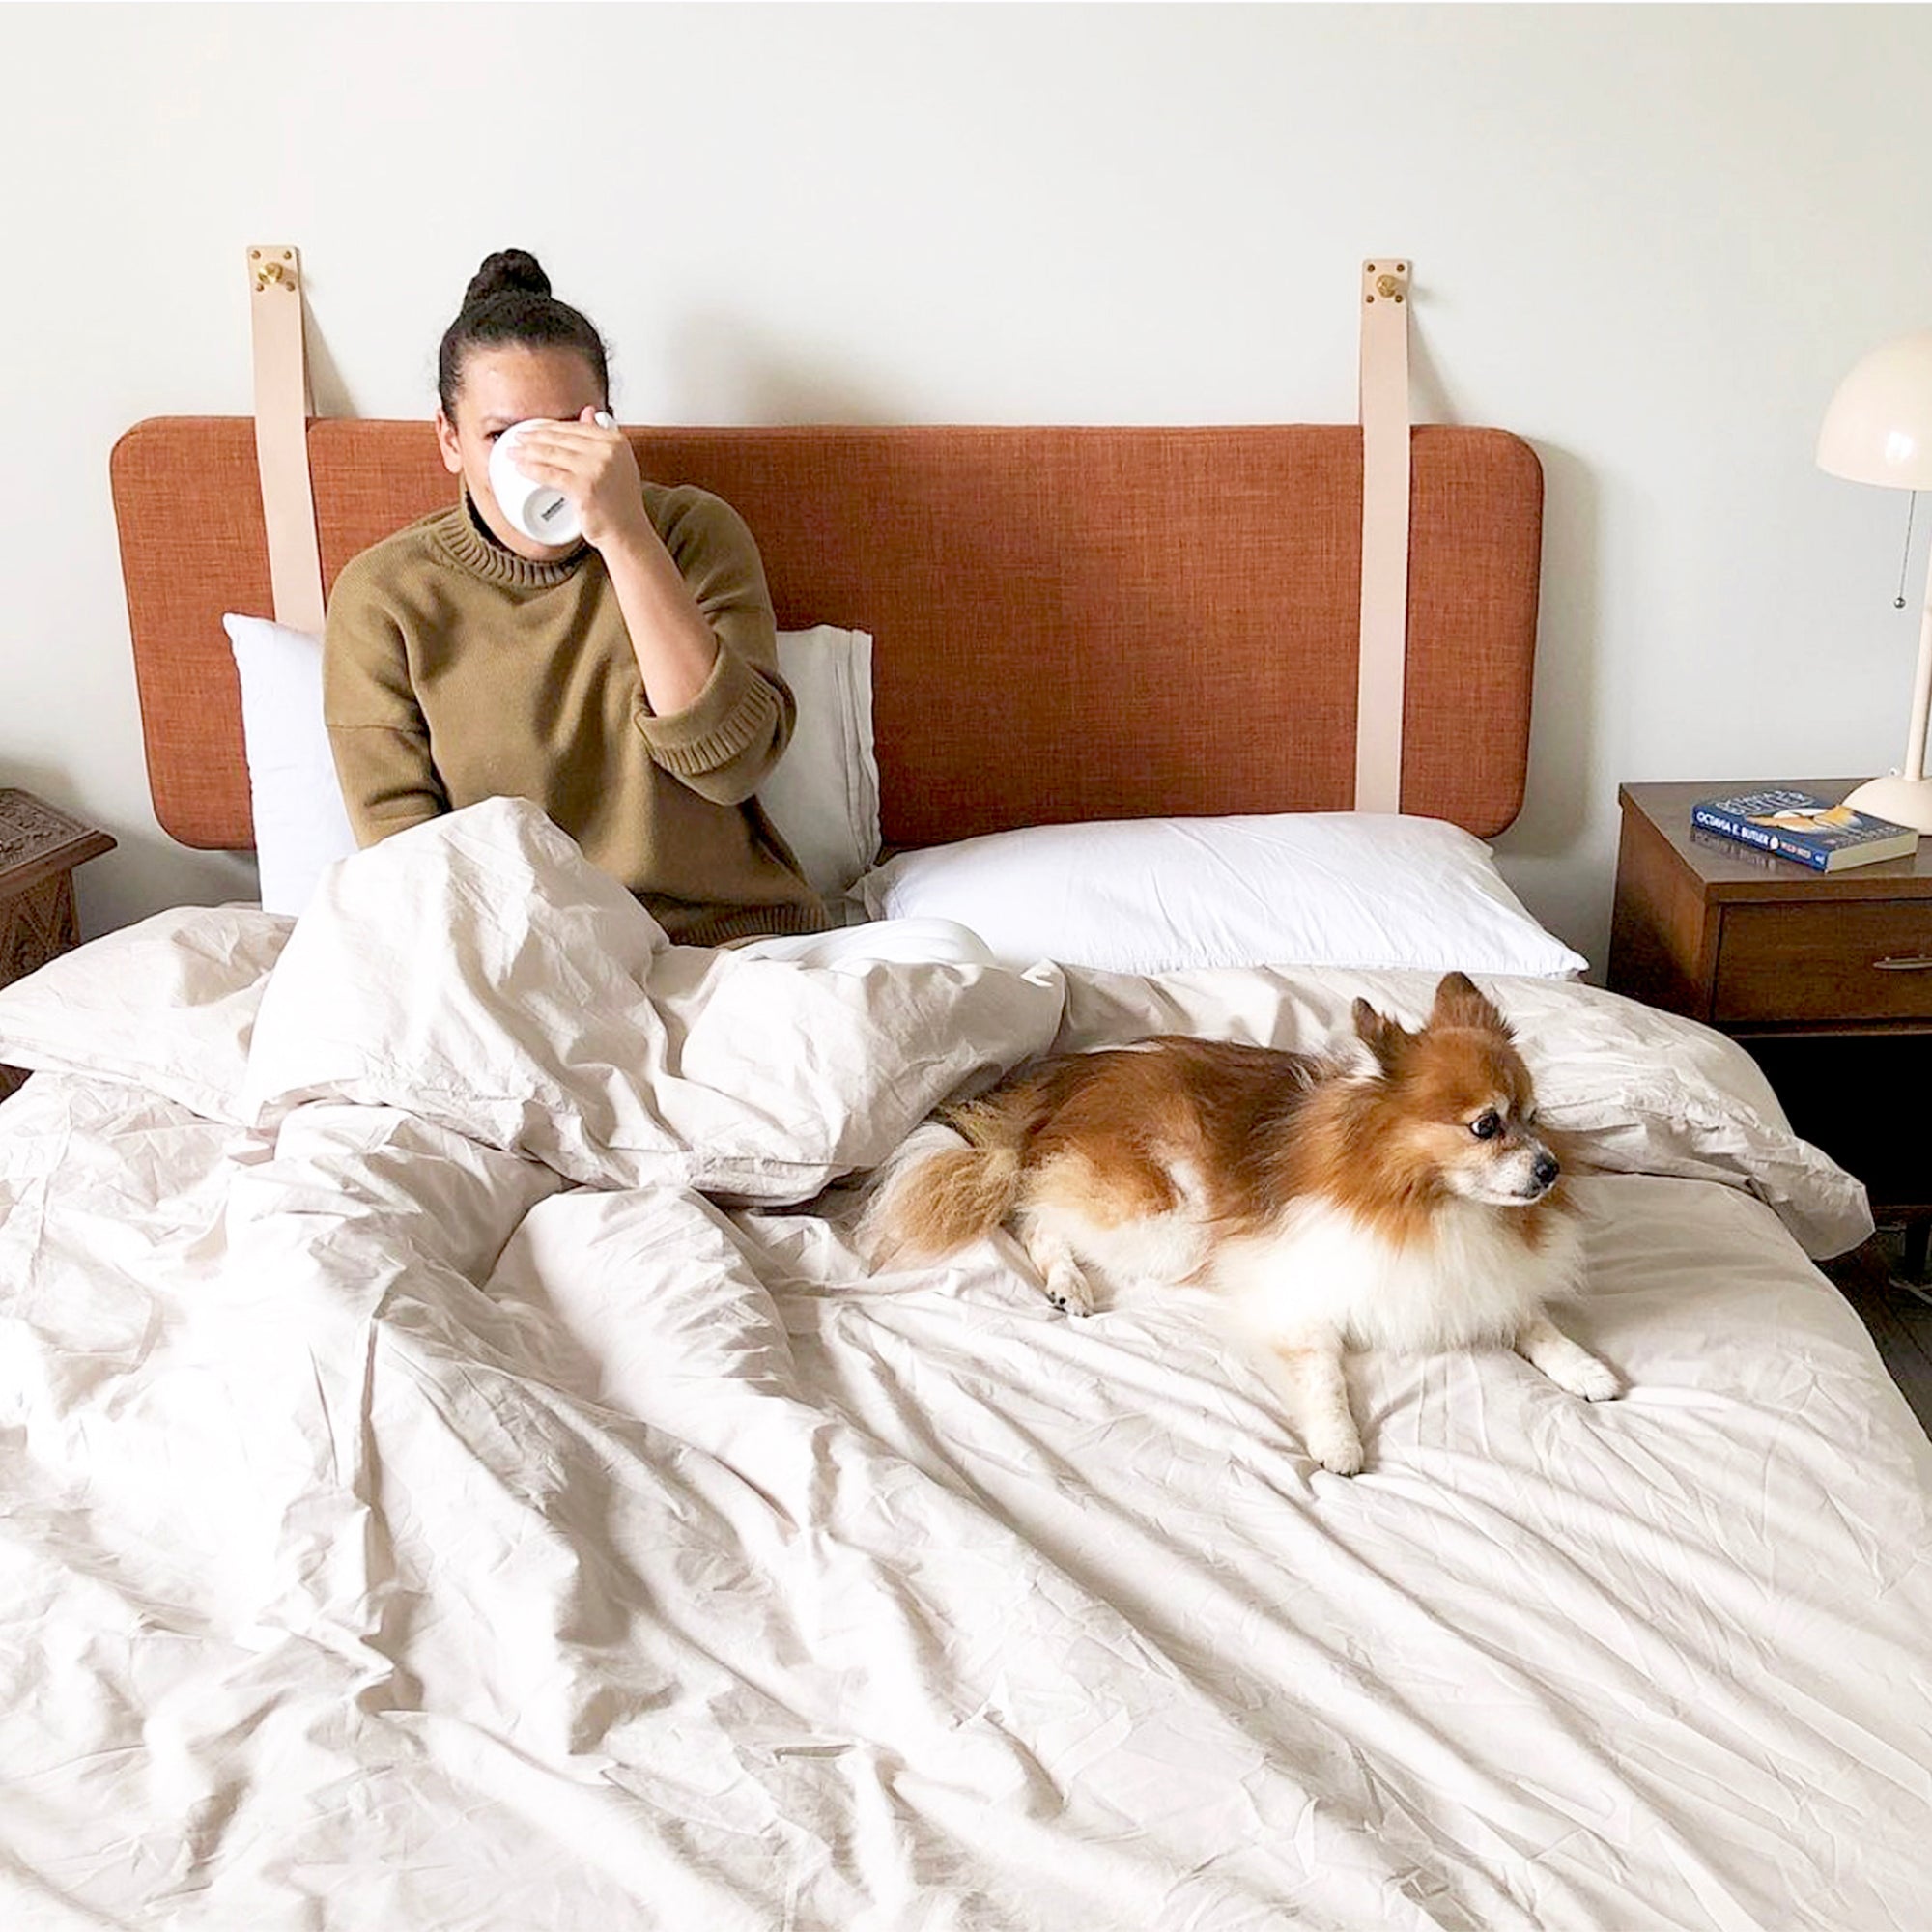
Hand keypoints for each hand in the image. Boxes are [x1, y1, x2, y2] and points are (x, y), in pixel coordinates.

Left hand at [502, 408, 649, 552]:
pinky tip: (520, 468)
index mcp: (616, 441)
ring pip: (553, 454)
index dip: (550, 427)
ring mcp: (597, 468)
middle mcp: (608, 451)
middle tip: (518, 438)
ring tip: (513, 452)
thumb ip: (602, 437)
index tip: (534, 429)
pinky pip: (550, 474)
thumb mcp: (618, 463)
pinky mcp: (584, 487)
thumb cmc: (621, 503)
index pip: (576, 427)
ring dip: (528, 452)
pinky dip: (532, 470)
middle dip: (534, 437)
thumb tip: (588, 411)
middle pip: (562, 438)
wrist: (627, 533)